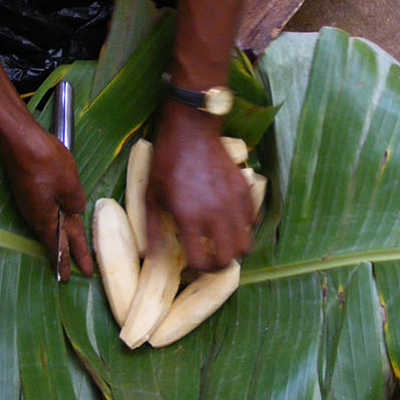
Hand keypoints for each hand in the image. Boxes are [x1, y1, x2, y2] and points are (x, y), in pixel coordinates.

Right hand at [0, 118, 92, 279]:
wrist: (19, 138)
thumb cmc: (46, 162)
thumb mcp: (70, 185)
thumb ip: (75, 202)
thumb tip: (74, 209)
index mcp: (46, 218)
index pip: (61, 245)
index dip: (70, 259)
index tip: (70, 277)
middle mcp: (35, 214)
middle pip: (55, 237)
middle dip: (65, 255)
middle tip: (67, 276)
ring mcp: (31, 201)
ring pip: (50, 223)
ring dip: (60, 238)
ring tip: (68, 251)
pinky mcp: (29, 188)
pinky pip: (46, 210)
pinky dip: (55, 220)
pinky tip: (60, 219)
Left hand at [145, 100, 253, 270]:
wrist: (191, 131)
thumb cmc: (166, 162)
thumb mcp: (151, 195)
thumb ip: (152, 229)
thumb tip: (148, 255)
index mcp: (189, 217)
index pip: (201, 261)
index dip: (197, 268)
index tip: (193, 262)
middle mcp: (214, 214)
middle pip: (228, 258)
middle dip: (219, 263)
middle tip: (211, 258)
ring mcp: (232, 202)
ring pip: (245, 243)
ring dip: (234, 248)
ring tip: (222, 242)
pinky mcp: (243, 190)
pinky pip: (251, 220)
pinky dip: (243, 227)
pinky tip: (230, 220)